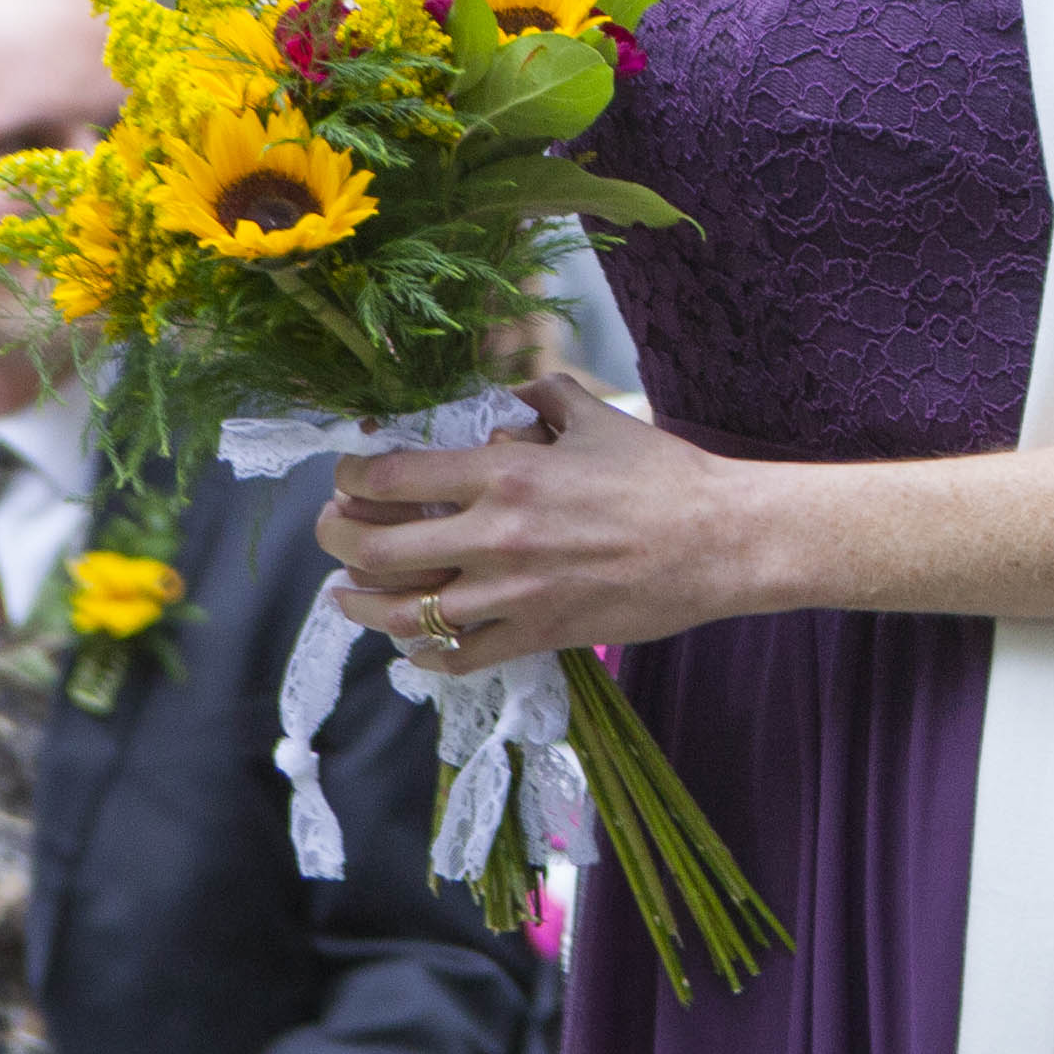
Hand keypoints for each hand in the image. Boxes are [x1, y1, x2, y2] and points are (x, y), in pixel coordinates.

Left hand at [318, 375, 762, 672]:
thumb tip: (508, 396)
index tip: (348, 476)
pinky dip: (425, 656)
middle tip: (332, 530)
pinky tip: (414, 648)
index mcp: (506, 474)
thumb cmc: (665, 477)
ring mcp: (513, 593)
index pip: (393, 476)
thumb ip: (543, 399)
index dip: (353, 476)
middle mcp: (496, 536)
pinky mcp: (538, 634)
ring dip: (362, 604)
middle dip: (337, 537)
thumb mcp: (599, 418)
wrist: (721, 541)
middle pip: (377, 547)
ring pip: (403, 613)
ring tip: (347, 594)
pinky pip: (459, 657)